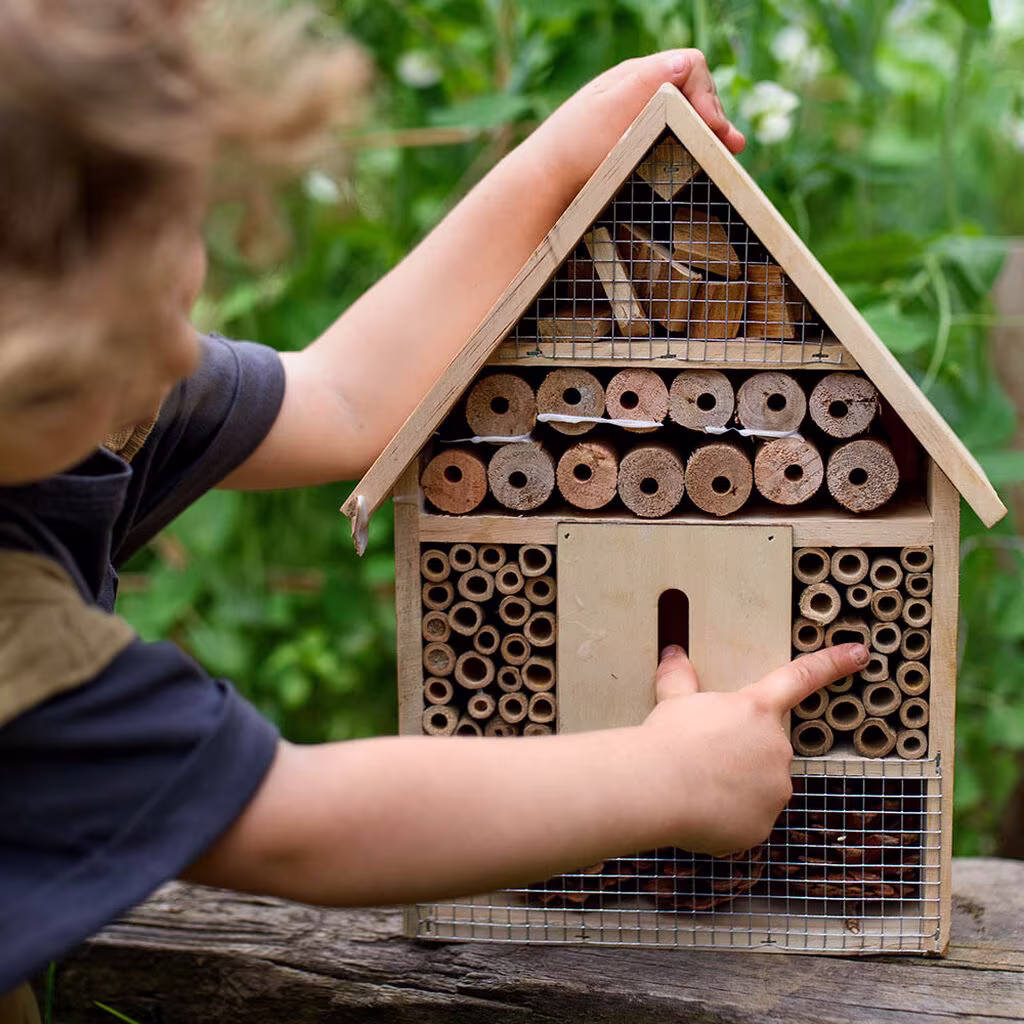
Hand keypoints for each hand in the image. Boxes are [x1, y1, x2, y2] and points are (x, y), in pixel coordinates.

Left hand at [530, 49, 744, 198]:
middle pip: (693, 91)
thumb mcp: (610, 112)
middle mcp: (641, 91)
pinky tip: (710, 157)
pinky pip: (676, 135)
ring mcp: (640, 115)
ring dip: (709, 131)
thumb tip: (687, 62)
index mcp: (636, 76)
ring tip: (729, 151)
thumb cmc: (573, 147)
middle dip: (713, 115)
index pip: (689, 67)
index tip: (710, 129)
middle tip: (728, 146)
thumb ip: (646, 85)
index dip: (706, 95)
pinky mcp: (638, 141)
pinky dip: (695, 144)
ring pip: (688, 115)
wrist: (545, 180)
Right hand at [640, 642, 868, 856]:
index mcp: (757, 708)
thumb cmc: (667, 739)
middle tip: (703, 758)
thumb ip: (680, 678)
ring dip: (735, 786)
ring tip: (697, 785)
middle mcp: (776, 746)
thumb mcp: (674, 700)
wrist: (657, 786)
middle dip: (740, 753)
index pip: (801, 677)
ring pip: (758, 786)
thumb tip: (674, 654)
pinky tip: (701, 810)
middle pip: (766, 747)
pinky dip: (729, 816)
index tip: (859, 652)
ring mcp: (775, 787)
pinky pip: (749, 818)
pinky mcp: (764, 823)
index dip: (833, 663)